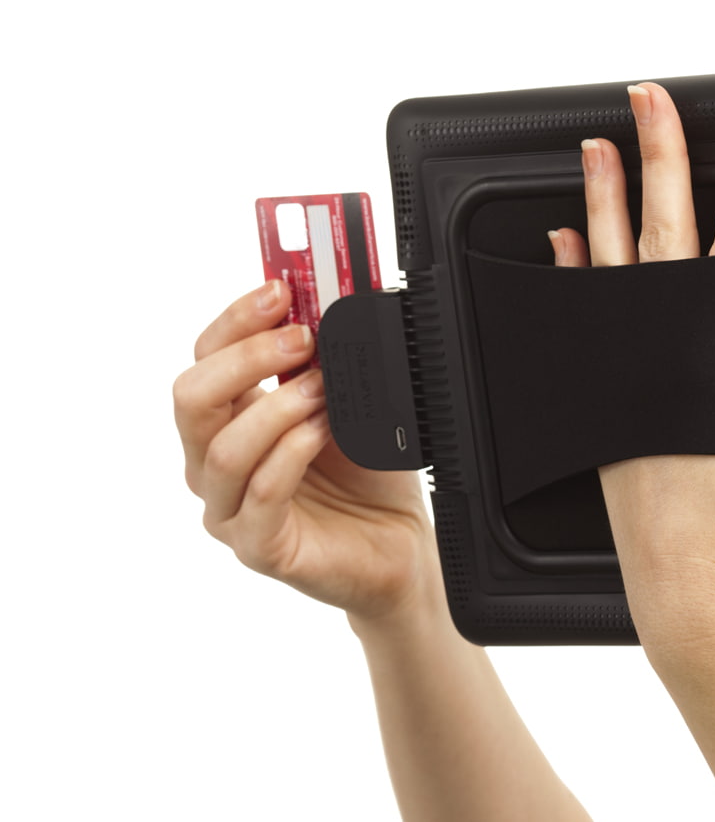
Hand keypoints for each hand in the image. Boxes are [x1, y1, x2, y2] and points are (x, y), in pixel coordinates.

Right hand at [173, 282, 438, 625]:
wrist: (399, 545)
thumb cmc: (367, 477)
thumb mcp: (349, 405)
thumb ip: (327, 360)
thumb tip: (329, 297)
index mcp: (229, 420)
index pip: (205, 359)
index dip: (236, 319)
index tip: (280, 290)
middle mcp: (215, 464)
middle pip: (192, 399)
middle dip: (247, 358)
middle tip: (302, 339)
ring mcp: (231, 510)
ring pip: (220, 450)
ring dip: (277, 407)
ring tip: (325, 390)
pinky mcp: (260, 547)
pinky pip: (259, 495)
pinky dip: (292, 453)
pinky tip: (323, 432)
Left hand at [550, 83, 714, 651]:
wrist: (685, 603)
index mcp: (713, 365)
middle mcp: (660, 359)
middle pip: (662, 234)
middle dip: (660, 158)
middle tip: (649, 102)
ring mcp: (626, 377)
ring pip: (611, 266)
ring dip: (606, 202)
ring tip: (598, 151)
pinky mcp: (605, 404)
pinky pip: (583, 321)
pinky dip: (573, 276)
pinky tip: (565, 243)